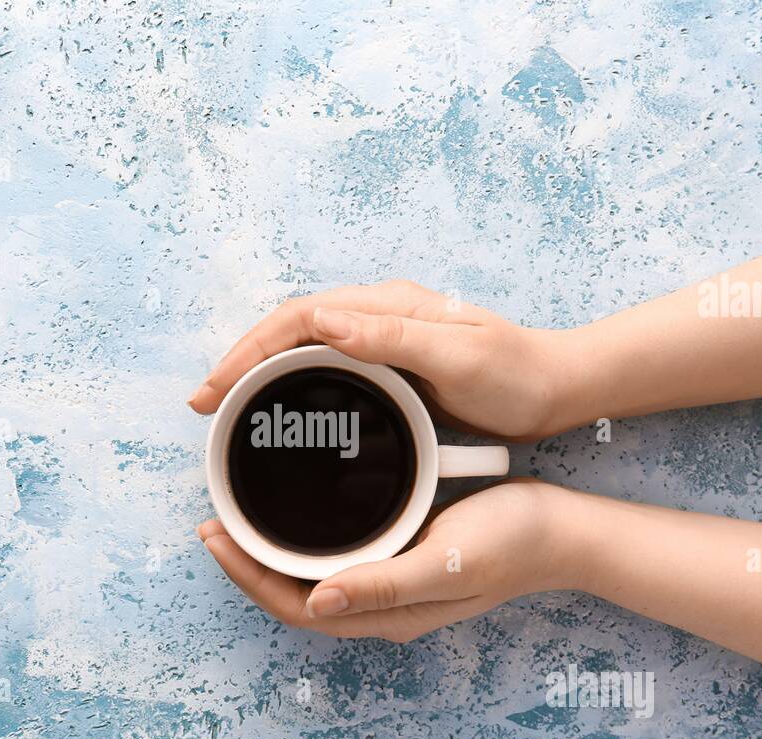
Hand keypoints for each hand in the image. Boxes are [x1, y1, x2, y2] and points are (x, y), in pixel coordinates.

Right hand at [187, 280, 580, 441]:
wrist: (556, 388)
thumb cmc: (515, 375)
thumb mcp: (458, 357)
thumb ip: (393, 337)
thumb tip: (325, 320)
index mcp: (387, 306)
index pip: (298, 317)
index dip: (250, 349)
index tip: (216, 387)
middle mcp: (378, 315)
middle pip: (289, 329)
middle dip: (240, 361)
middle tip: (205, 404)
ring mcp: (382, 339)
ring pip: (302, 347)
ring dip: (260, 372)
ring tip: (227, 408)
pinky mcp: (390, 365)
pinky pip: (325, 368)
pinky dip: (291, 384)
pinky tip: (279, 410)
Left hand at [196, 480, 579, 642]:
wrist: (561, 530)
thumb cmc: (510, 544)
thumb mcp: (446, 561)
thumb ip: (383, 584)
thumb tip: (317, 601)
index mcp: (386, 614)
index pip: (296, 607)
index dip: (248, 577)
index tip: (214, 538)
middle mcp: (382, 606)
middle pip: (295, 596)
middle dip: (248, 566)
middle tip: (212, 523)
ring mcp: (392, 583)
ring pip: (314, 577)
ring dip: (273, 552)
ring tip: (240, 517)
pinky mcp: (403, 556)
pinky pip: (340, 555)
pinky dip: (308, 537)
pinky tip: (298, 510)